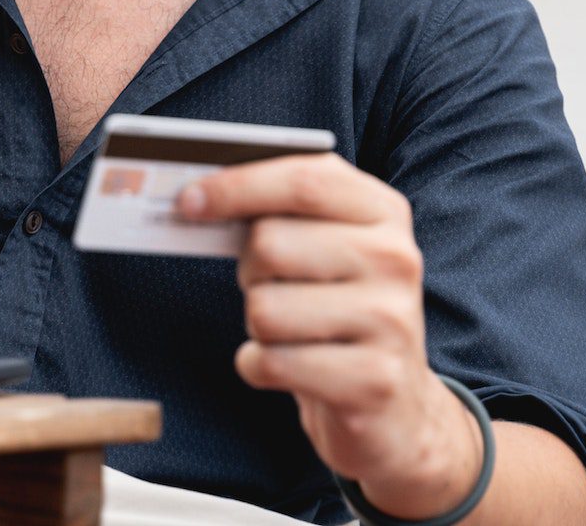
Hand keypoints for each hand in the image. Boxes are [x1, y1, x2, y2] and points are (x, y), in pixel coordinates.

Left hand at [177, 154, 484, 518]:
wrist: (395, 405)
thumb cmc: (338, 311)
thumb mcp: (328, 248)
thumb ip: (279, 212)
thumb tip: (197, 197)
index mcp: (384, 211)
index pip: (305, 180)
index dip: (239, 186)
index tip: (189, 200)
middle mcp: (395, 259)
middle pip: (272, 244)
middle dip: (249, 270)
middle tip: (270, 287)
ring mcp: (390, 320)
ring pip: (264, 309)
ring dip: (257, 326)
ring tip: (291, 332)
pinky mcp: (372, 380)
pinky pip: (270, 363)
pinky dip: (258, 366)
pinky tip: (290, 368)